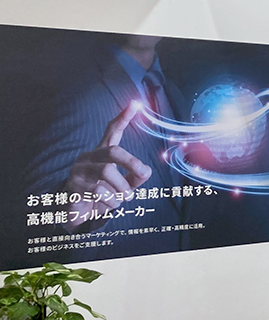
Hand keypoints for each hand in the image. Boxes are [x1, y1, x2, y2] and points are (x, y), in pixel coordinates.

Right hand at [62, 103, 152, 233]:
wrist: (79, 215)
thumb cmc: (104, 196)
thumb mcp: (125, 186)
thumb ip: (136, 177)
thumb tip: (146, 170)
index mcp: (101, 153)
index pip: (111, 132)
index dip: (123, 118)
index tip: (135, 104)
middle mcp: (88, 157)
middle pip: (113, 151)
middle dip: (131, 163)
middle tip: (142, 175)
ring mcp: (78, 170)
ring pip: (107, 172)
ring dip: (122, 188)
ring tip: (124, 198)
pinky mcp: (73, 185)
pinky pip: (99, 190)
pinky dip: (112, 199)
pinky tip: (112, 204)